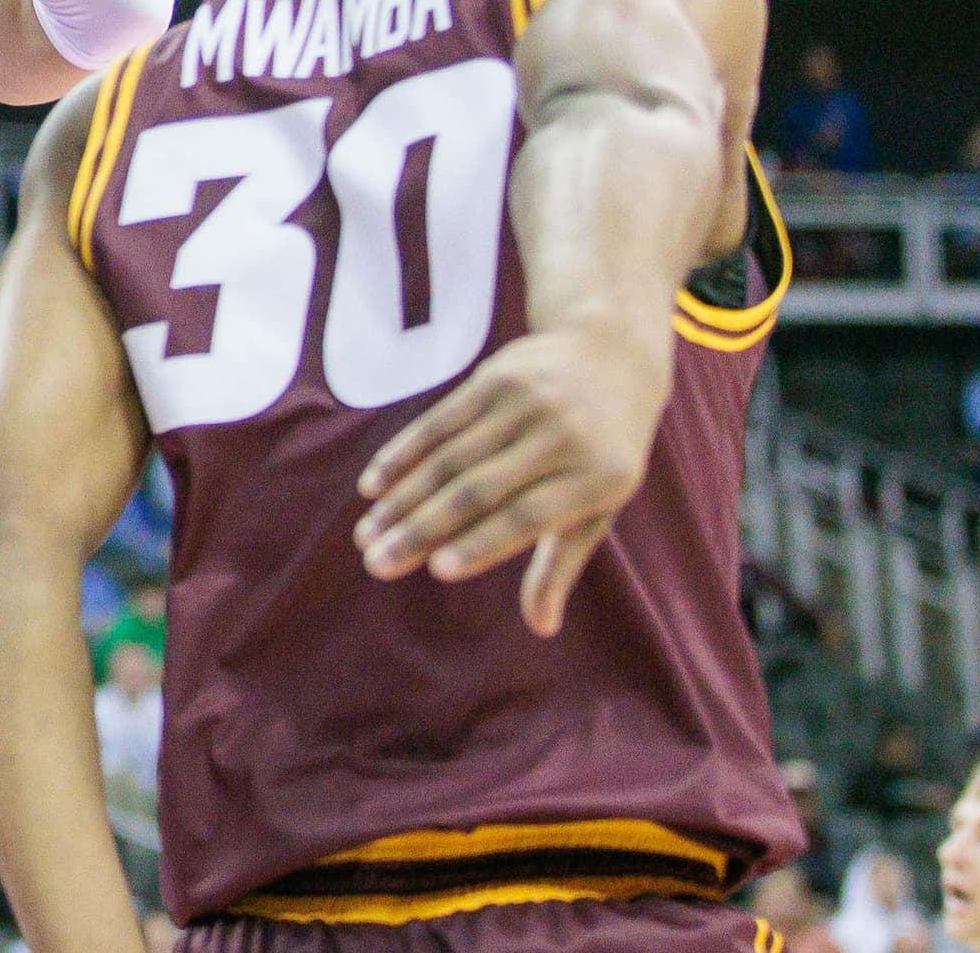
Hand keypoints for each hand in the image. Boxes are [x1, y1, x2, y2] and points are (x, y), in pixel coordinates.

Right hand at [352, 320, 670, 636]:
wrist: (613, 352)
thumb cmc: (605, 450)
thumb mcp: (602, 504)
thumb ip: (563, 563)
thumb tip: (542, 628)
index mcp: (598, 477)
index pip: (529, 516)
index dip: (483, 542)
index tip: (438, 570)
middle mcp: (562, 436)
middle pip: (479, 490)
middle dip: (422, 530)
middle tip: (377, 565)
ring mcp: (526, 402)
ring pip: (449, 458)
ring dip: (401, 500)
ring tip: (366, 535)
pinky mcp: (494, 377)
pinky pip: (438, 421)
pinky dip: (402, 454)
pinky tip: (373, 485)